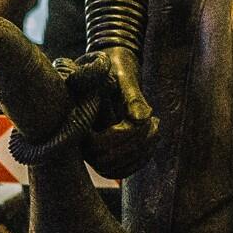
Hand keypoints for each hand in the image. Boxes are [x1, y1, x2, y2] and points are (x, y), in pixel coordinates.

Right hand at [75, 48, 158, 181]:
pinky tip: (153, 135)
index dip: (124, 137)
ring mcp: (90, 148)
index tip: (147, 117)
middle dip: (136, 145)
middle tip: (155, 121)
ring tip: (155, 125)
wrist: (108, 63)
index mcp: (77, 119)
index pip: (98, 146)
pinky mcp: (103, 151)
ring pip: (114, 169)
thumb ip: (131, 95)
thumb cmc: (112, 63)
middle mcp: (79, 138)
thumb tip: (144, 117)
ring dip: (140, 153)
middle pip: (106, 162)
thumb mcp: (121, 73)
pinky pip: (120, 169)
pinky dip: (141, 158)